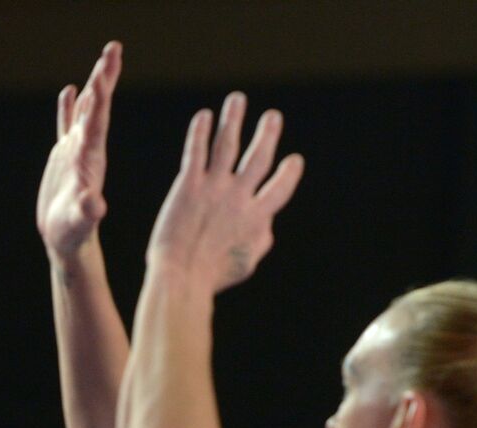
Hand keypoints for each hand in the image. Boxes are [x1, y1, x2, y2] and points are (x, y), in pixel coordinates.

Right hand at [36, 41, 120, 259]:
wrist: (67, 242)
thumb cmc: (74, 235)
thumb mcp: (81, 223)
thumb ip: (88, 211)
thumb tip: (95, 205)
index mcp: (92, 160)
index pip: (98, 121)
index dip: (101, 96)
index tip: (106, 70)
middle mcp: (88, 150)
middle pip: (97, 108)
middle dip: (104, 78)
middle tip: (113, 49)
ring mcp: (76, 152)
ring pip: (85, 112)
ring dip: (93, 87)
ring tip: (101, 61)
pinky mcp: (64, 158)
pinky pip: (66, 126)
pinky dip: (67, 108)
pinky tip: (69, 90)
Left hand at [145, 93, 304, 293]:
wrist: (181, 277)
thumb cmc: (211, 277)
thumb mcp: (246, 263)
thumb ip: (260, 240)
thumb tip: (267, 226)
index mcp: (257, 217)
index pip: (280, 188)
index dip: (288, 173)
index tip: (294, 160)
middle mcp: (239, 197)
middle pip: (258, 158)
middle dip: (267, 135)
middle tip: (273, 116)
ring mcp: (214, 188)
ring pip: (227, 145)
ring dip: (234, 120)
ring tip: (236, 100)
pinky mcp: (189, 186)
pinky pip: (196, 152)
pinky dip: (201, 132)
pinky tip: (203, 116)